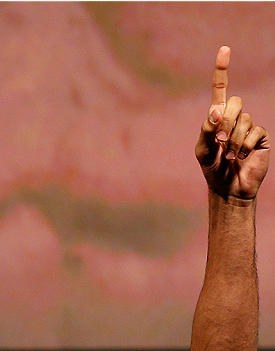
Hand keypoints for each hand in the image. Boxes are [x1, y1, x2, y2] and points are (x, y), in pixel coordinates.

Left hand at [195, 47, 268, 200]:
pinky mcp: (260, 137)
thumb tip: (216, 111)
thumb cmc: (212, 170)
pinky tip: (240, 156)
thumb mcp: (202, 151)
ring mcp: (249, 126)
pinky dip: (244, 145)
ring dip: (233, 139)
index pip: (220, 89)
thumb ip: (205, 130)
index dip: (222, 70)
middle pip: (236, 102)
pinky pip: (254, 131)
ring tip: (229, 155)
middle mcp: (235, 117)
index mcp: (218, 117)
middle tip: (220, 142)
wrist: (228, 189)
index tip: (224, 50)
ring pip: (244, 119)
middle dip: (226, 122)